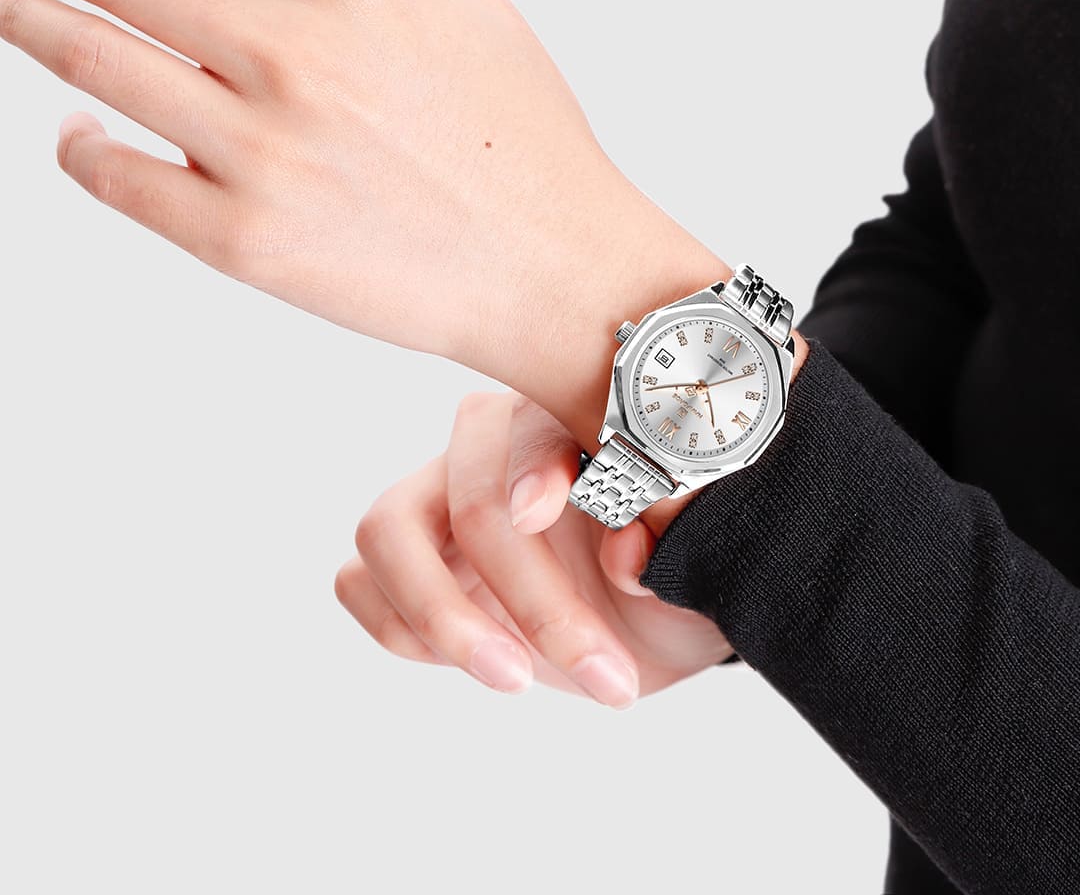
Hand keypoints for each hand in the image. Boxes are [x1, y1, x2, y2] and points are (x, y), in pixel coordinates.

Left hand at [0, 0, 725, 440]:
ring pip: (93, 62)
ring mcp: (263, 151)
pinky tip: (74, 127)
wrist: (554, 269)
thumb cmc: (521, 138)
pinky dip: (79, 145)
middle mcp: (296, 56)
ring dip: (24, 16)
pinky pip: (119, 177)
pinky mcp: (245, 240)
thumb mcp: (463, 0)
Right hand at [335, 391, 731, 707]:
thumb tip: (626, 559)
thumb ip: (671, 545)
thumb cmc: (677, 564)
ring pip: (387, 530)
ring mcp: (437, 497)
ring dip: (446, 619)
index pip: (532, 428)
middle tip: (605, 676)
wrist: (656, 614)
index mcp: (566, 416)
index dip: (534, 470)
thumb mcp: (701, 556)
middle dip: (532, 599)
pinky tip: (487, 660)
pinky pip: (359, 580)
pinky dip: (404, 628)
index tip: (543, 515)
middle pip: (470, 501)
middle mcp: (491, 444)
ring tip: (519, 681)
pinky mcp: (406, 559)